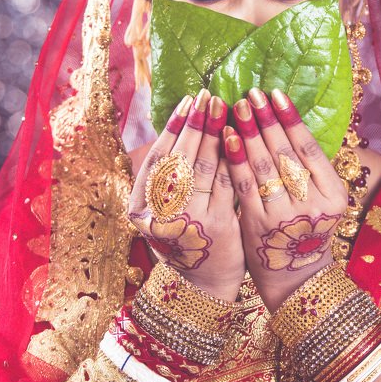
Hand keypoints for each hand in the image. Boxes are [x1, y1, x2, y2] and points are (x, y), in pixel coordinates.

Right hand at [128, 90, 245, 301]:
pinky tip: (241, 137)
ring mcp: (188, 221)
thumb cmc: (184, 239)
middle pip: (180, 157)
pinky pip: (227, 182)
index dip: (173, 126)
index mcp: (139, 208)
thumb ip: (167, 177)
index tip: (187, 101)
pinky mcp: (217, 226)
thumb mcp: (163, 211)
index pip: (157, 157)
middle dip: (196, 123)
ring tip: (226, 108)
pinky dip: (233, 157)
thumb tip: (183, 124)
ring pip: (204, 166)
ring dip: (216, 133)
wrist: (202, 285)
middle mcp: (159, 214)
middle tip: (209, 96)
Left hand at [224, 88, 347, 311]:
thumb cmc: (306, 230)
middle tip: (251, 93)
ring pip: (264, 166)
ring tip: (237, 107)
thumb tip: (284, 118)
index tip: (275, 94)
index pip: (309, 148)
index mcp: (335, 194)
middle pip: (285, 153)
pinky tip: (227, 137)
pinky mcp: (258, 226)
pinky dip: (235, 158)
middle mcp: (312, 204)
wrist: (294, 278)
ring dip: (249, 132)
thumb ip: (310, 168)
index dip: (290, 119)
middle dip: (266, 119)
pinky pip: (245, 185)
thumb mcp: (322, 200)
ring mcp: (285, 217)